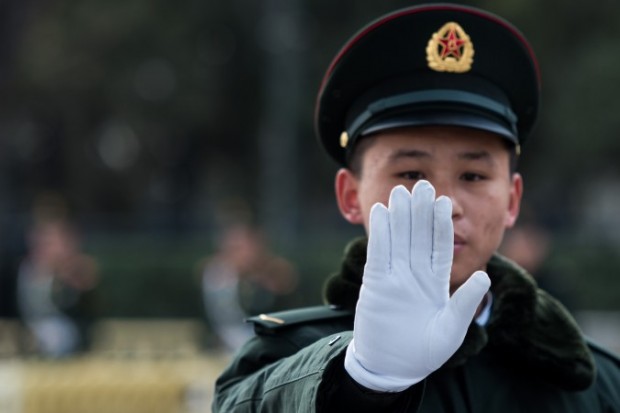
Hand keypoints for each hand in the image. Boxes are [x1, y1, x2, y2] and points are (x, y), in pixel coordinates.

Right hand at [344, 180, 490, 391]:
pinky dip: (380, 233)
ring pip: (398, 240)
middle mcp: (415, 274)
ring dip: (399, 216)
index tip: (444, 201)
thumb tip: (484, 277)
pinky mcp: (375, 283)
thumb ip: (464, 304)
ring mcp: (394, 277)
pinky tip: (382, 212)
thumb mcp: (451, 330)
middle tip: (423, 185)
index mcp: (435, 282)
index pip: (440, 247)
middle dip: (420, 212)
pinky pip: (378, 253)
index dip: (441, 224)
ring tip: (401, 192)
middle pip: (418, 237)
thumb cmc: (425, 352)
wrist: (392, 366)